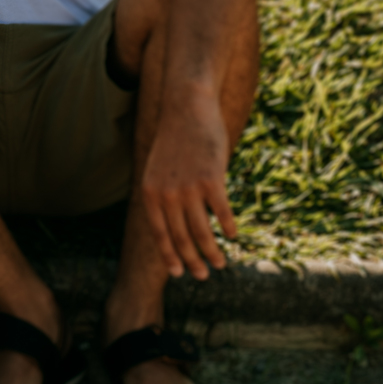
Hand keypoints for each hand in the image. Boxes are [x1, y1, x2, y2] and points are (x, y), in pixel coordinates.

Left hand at [141, 91, 235, 280]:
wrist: (186, 108)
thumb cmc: (175, 140)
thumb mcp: (159, 169)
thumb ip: (164, 196)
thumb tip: (179, 225)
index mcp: (150, 192)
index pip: (159, 234)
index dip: (170, 256)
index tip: (179, 273)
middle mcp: (166, 194)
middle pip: (181, 238)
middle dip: (193, 261)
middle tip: (203, 275)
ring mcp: (189, 188)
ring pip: (202, 232)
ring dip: (212, 253)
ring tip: (220, 264)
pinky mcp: (211, 180)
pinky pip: (222, 214)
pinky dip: (228, 228)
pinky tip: (232, 236)